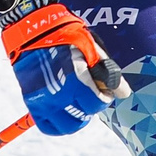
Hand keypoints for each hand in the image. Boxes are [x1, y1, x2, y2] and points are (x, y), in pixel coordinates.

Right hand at [0, 0, 127, 135]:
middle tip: (90, 95)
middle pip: (83, 117)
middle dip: (91, 107)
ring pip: (66, 126)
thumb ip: (108, 73)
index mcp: (75, 81)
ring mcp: (43, 101)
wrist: (33, 29)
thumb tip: (124, 94)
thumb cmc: (66, 35)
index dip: (104, 97)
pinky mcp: (32, 102)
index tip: (103, 89)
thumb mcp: (91, 48)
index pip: (97, 104)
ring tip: (78, 104)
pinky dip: (57, 124)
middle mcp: (58, 95)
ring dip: (77, 118)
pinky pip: (47, 126)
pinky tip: (64, 112)